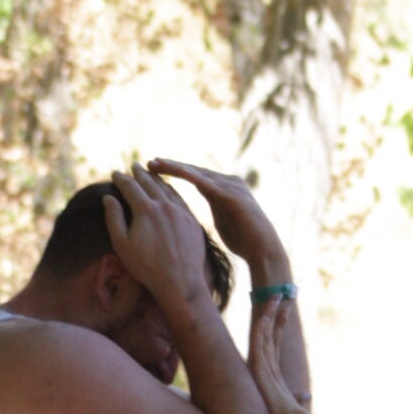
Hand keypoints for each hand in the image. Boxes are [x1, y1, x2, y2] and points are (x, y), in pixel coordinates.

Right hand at [103, 167, 212, 314]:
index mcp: (145, 209)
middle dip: (139, 173)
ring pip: (167, 188)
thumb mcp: (122, 245)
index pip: (130, 187)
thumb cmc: (147, 267)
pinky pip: (180, 199)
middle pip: (149, 182)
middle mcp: (164, 205)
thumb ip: (114, 218)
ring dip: (156, 178)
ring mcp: (181, 212)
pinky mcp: (192, 221)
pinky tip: (168, 190)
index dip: (121, 179)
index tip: (115, 173)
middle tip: (133, 165)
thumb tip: (108, 198)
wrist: (180, 283)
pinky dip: (171, 190)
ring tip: (150, 173)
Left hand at [148, 158, 290, 277]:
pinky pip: (207, 182)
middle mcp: (226, 182)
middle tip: (148, 163)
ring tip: (156, 164)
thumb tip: (193, 210)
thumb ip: (211, 208)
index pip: (193, 177)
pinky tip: (175, 171)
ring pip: (197, 172)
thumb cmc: (243, 240)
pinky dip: (189, 175)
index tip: (153, 172)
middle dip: (171, 166)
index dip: (173, 173)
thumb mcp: (220, 221)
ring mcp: (230, 185)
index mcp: (221, 188)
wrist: (264, 250)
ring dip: (175, 167)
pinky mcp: (233, 194)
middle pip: (193, 170)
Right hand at [248, 298, 307, 413]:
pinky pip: (258, 346)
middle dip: (274, 312)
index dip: (280, 323)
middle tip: (281, 294)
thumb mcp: (294, 402)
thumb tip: (307, 394)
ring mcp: (260, 366)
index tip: (288, 307)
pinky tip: (264, 317)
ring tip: (276, 297)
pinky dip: (260, 331)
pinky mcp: (258, 370)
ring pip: (262, 334)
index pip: (275, 340)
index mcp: (271, 369)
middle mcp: (264, 365)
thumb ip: (298, 396)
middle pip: (268, 332)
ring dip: (268, 315)